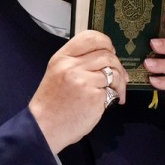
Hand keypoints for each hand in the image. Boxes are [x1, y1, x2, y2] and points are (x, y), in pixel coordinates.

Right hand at [29, 30, 126, 153]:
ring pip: (113, 72)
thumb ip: (78, 62)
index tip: (111, 52)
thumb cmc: (52, 104)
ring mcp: (83, 80)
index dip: (106, 42)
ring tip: (117, 93)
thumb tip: (106, 56)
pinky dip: (114, 96)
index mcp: (62, 58)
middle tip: (120, 76)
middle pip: (106, 54)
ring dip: (120, 83)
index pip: (90, 37)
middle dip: (118, 66)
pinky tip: (109, 103)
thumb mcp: (58, 73)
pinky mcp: (93, 96)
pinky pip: (112, 90)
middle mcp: (72, 66)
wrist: (44, 128)